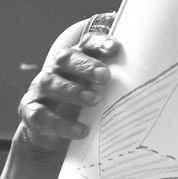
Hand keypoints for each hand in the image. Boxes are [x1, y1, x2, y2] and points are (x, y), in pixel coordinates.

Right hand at [17, 33, 119, 156]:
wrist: (50, 134)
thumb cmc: (81, 106)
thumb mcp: (97, 91)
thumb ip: (114, 83)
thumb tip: (147, 81)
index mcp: (74, 61)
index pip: (85, 45)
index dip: (99, 44)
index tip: (115, 48)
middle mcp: (55, 71)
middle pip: (66, 59)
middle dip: (86, 65)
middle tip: (104, 76)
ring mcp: (40, 90)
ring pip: (51, 83)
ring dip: (73, 91)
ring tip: (94, 100)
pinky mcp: (30, 112)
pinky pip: (42, 116)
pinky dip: (62, 124)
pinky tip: (81, 130)